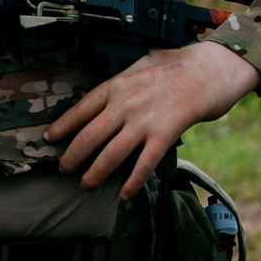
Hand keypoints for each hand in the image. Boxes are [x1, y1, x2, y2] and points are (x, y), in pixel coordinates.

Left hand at [45, 41, 260, 195]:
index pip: (80, 109)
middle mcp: (125, 104)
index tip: (50, 139)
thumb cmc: (175, 68)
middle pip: (89, 137)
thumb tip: (102, 100)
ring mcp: (144, 121)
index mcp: (116, 86)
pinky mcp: (165, 135)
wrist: (209, 71)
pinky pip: (143, 165)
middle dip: (72, 157)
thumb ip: (121, 85)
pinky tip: (124, 194)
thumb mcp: (139, 66)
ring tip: (86, 185)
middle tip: (64, 169)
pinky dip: (132, 183)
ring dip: (95, 174)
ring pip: (111, 155)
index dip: (63, 126)